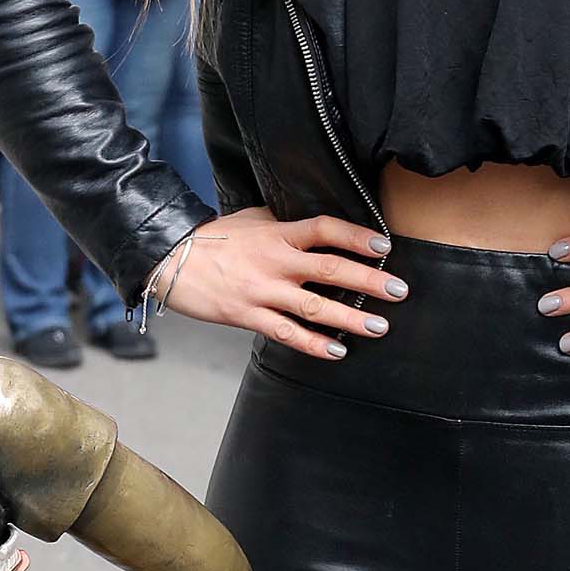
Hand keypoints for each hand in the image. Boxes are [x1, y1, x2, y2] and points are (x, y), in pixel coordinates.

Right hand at [159, 207, 405, 358]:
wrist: (171, 258)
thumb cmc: (214, 238)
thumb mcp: (253, 219)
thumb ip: (285, 223)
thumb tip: (319, 227)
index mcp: (277, 233)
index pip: (325, 230)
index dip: (357, 237)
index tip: (384, 247)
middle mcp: (274, 261)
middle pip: (330, 269)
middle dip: (368, 281)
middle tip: (398, 290)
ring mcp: (262, 291)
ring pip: (314, 307)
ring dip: (350, 318)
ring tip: (379, 326)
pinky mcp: (247, 315)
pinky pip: (286, 333)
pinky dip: (313, 344)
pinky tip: (337, 351)